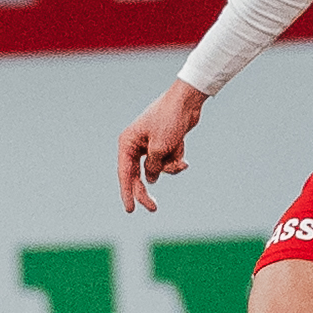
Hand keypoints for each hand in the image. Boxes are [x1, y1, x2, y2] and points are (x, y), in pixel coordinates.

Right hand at [118, 78, 202, 214]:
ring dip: (170, 169)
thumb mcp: (160, 148)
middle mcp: (136, 145)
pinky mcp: (164, 146)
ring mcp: (151, 146)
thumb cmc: (170, 120)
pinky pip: (168, 163)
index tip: (130, 209)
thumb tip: (150, 180)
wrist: (187, 102)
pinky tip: (185, 158)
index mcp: (128, 142)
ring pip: (157, 170)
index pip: (125, 173)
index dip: (126, 192)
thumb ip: (153, 167)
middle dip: (147, 191)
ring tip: (180, 161)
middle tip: (154, 208)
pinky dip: (176, 162)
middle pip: (138, 176)